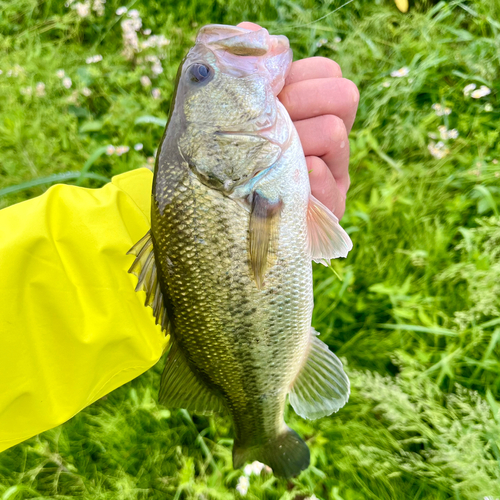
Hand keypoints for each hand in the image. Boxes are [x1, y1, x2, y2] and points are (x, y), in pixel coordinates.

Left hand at [238, 22, 358, 219]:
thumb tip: (254, 32)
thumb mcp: (229, 111)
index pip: (329, 72)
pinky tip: (276, 190)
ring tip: (268, 165)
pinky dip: (296, 179)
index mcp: (309, 110)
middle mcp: (329, 137)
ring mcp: (335, 171)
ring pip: (333, 132)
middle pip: (344, 94)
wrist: (220, 216)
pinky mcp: (333, 204)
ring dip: (292, 145)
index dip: (298, 79)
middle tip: (270, 130)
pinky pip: (324, 178)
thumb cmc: (224, 160)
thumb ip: (245, 71)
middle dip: (300, 105)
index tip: (269, 99)